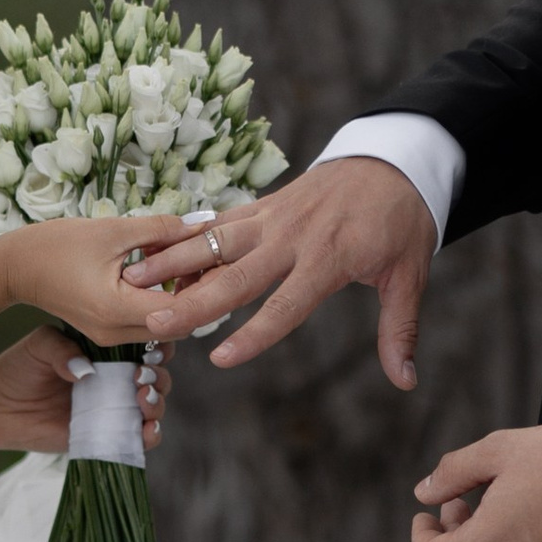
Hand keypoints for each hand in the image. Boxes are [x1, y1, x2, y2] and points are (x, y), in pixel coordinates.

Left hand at [0, 320, 170, 453]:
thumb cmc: (19, 369)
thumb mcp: (40, 345)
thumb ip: (61, 348)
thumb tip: (87, 371)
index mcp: (106, 353)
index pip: (144, 346)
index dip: (156, 347)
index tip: (150, 349)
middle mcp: (116, 380)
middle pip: (157, 377)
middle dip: (158, 376)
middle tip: (140, 376)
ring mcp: (113, 410)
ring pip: (154, 407)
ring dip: (157, 402)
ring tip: (140, 398)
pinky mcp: (107, 436)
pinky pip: (138, 439)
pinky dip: (150, 435)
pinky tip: (146, 428)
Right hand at [8, 210, 190, 351]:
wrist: (15, 267)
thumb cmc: (57, 245)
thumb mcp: (113, 230)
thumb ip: (161, 229)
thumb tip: (202, 224)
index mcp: (116, 309)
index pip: (181, 310)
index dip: (205, 286)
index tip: (218, 260)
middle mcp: (115, 333)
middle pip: (179, 325)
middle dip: (198, 295)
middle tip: (208, 260)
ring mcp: (110, 337)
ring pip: (165, 326)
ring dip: (180, 299)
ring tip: (184, 262)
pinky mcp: (107, 333)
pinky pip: (147, 323)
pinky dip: (161, 302)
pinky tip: (162, 272)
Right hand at [123, 159, 435, 383]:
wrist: (394, 159)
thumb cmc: (403, 222)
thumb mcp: (409, 275)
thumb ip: (398, 329)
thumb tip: (405, 382)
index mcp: (329, 259)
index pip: (285, 305)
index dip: (253, 335)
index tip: (220, 360)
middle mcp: (293, 237)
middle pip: (235, 275)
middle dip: (193, 301)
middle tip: (154, 320)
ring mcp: (275, 216)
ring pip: (215, 240)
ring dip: (174, 260)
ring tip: (132, 277)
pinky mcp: (266, 204)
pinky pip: (221, 219)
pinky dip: (188, 234)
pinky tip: (154, 248)